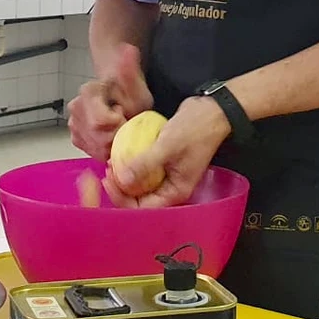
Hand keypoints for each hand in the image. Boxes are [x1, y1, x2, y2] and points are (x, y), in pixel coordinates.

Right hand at [66, 43, 152, 160]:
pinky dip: (105, 148)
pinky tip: (111, 135)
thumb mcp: (137, 85)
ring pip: (95, 148)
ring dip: (111, 143)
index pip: (101, 122)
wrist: (117, 93)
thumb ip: (131, 71)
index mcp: (88, 92)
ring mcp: (73, 123)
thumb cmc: (128, 91)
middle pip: (98, 139)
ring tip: (118, 127)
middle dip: (116, 136)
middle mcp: (75, 107)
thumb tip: (128, 49)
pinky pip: (92, 152)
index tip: (124, 115)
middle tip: (124, 122)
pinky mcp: (75, 137)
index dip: (118, 125)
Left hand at [105, 95, 230, 208]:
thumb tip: (121, 180)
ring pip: (141, 184)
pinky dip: (133, 165)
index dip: (123, 198)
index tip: (109, 179)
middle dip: (121, 189)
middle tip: (107, 171)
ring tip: (111, 164)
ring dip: (125, 177)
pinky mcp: (165, 162)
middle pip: (140, 199)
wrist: (211, 110)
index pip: (144, 207)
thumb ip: (145, 164)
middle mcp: (171, 187)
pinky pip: (145, 170)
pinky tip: (121, 154)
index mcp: (176, 192)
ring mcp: (168, 175)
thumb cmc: (194, 130)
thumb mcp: (167, 146)